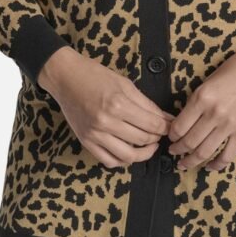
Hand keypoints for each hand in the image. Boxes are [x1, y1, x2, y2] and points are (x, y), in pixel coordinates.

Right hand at [38, 47, 173, 167]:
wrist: (65, 78)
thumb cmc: (95, 76)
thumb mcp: (125, 84)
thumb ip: (147, 104)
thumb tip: (166, 118)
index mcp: (118, 104)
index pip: (152, 124)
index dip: (166, 127)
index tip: (170, 126)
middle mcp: (106, 122)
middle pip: (142, 140)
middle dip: (157, 138)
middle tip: (160, 134)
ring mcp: (95, 135)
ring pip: (128, 156)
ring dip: (143, 154)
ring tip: (149, 146)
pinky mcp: (86, 141)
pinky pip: (108, 160)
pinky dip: (122, 160)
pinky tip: (129, 152)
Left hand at [167, 44, 235, 171]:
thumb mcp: (210, 79)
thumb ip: (197, 100)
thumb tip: (184, 118)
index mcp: (202, 97)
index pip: (179, 126)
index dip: (171, 135)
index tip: (170, 137)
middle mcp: (214, 113)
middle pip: (189, 142)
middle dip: (177, 150)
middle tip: (173, 151)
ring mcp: (230, 125)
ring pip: (205, 152)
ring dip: (191, 161)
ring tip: (184, 163)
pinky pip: (227, 155)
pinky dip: (216, 165)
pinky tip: (209, 166)